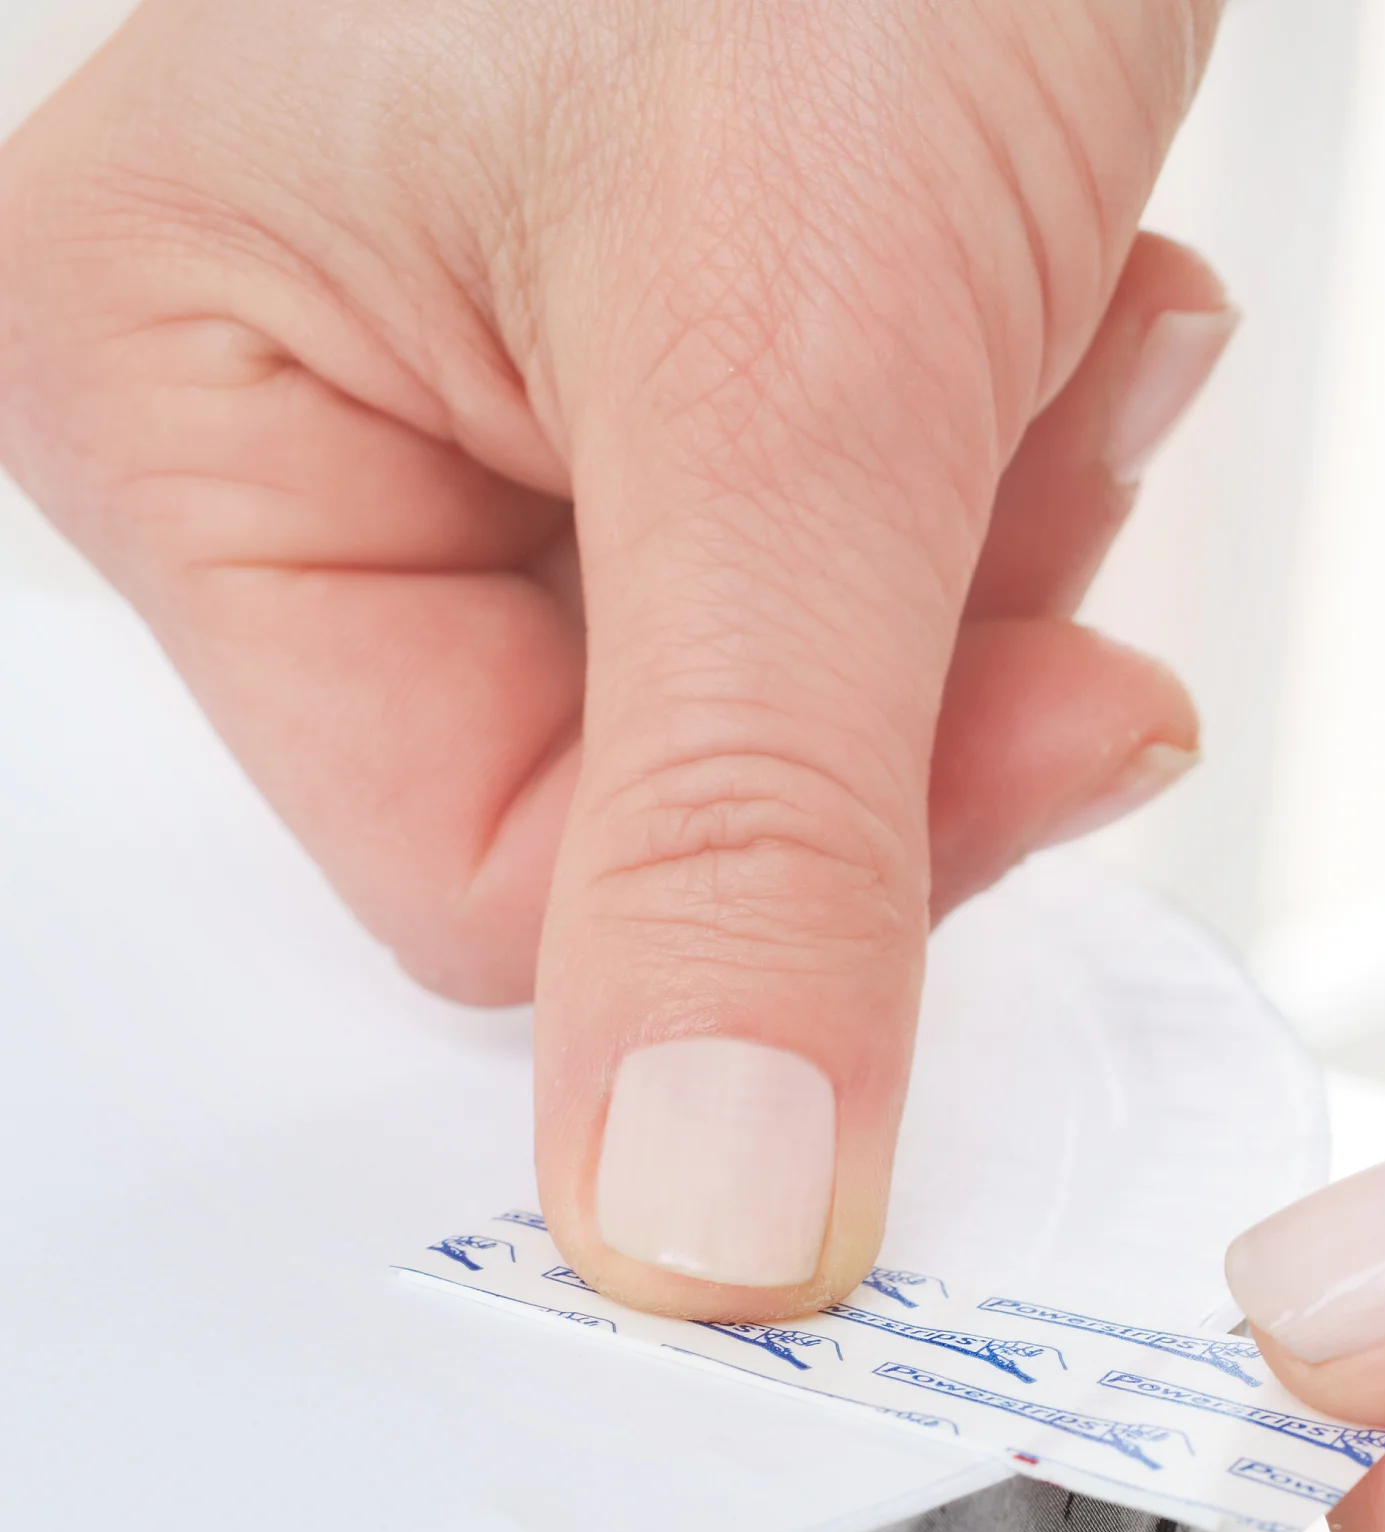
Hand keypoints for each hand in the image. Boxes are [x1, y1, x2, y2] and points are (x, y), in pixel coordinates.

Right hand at [0, 0, 1229, 1314]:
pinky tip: (1048, 311)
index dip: (773, 891)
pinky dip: (994, 493)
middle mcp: (308, 412)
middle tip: (1018, 485)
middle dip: (897, 705)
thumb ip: (750, 828)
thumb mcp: (803, 374)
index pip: (472, 879)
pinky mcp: (677, 367)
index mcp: (181, 400)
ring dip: (973, 580)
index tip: (1037, 751)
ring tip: (1047, 329)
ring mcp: (499, 390)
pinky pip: (846, 577)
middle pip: (629, 799)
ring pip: (770, 705)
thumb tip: (691, 1213)